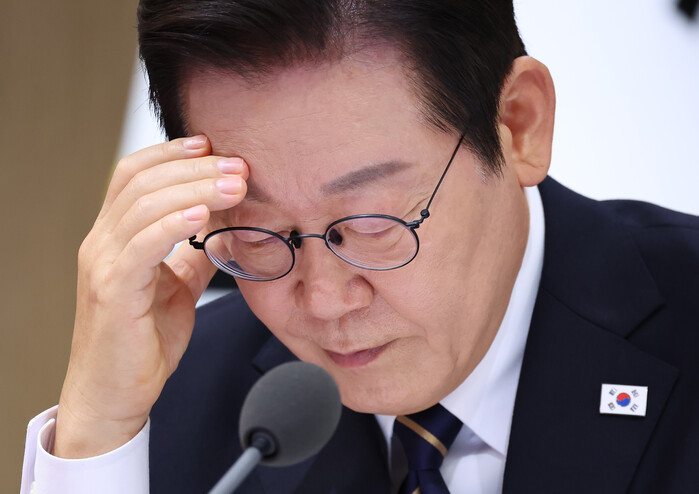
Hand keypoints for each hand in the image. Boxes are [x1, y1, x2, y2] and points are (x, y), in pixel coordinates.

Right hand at [54, 136, 247, 457]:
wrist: (115, 395)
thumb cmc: (143, 342)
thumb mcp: (178, 287)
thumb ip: (194, 255)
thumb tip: (223, 230)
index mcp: (115, 237)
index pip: (134, 175)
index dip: (171, 153)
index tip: (212, 145)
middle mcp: (102, 243)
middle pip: (143, 182)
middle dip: (194, 167)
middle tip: (238, 165)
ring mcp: (103, 265)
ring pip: (144, 206)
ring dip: (194, 188)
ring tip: (234, 184)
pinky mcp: (112, 292)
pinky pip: (142, 246)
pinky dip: (172, 225)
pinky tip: (202, 216)